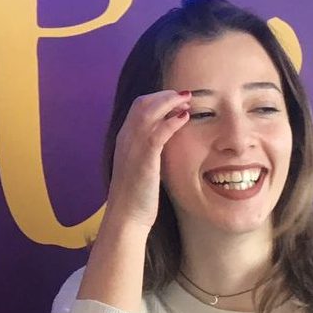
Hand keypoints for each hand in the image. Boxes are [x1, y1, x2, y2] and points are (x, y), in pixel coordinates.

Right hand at [105, 90, 190, 230]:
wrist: (126, 216)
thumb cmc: (136, 196)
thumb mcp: (141, 167)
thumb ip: (148, 151)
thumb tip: (164, 143)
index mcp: (124, 139)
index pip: (138, 107)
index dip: (158, 99)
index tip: (176, 100)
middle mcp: (125, 139)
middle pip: (142, 103)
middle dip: (165, 95)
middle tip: (185, 95)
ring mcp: (132, 148)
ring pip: (148, 112)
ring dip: (170, 103)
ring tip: (187, 102)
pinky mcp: (143, 160)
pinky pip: (157, 132)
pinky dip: (171, 121)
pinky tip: (184, 118)